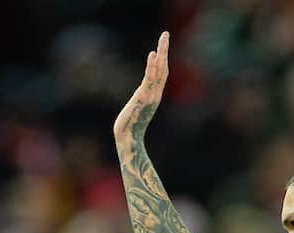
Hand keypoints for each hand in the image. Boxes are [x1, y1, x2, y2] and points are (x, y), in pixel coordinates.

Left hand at [113, 31, 168, 145]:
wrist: (128, 137)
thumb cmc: (130, 127)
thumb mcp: (136, 109)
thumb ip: (140, 101)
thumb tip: (139, 98)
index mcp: (154, 95)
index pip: (161, 73)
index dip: (163, 58)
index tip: (162, 45)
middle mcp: (155, 93)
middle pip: (163, 67)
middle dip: (164, 49)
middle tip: (165, 33)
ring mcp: (151, 95)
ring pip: (159, 70)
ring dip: (162, 52)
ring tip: (164, 37)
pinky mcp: (144, 97)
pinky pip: (150, 78)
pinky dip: (152, 66)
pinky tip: (153, 54)